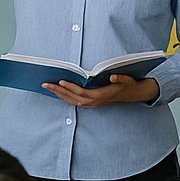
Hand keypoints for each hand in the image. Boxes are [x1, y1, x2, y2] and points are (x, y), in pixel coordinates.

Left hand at [43, 75, 160, 106]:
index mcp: (100, 96)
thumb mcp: (126, 80)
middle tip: (45, 84)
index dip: (70, 87)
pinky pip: (75, 101)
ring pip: (71, 101)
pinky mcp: (91, 103)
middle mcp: (94, 102)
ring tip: (47, 87)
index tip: (60, 81)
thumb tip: (112, 76)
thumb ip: (119, 78)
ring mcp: (92, 104)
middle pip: (72, 97)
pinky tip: (57, 92)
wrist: (134, 94)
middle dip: (58, 91)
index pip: (81, 92)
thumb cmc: (128, 84)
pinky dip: (65, 97)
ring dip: (59, 94)